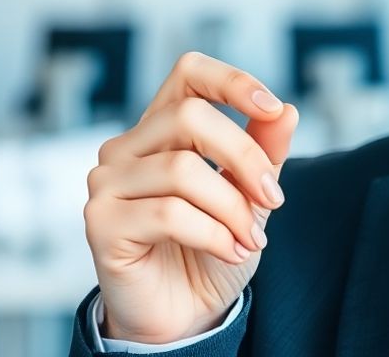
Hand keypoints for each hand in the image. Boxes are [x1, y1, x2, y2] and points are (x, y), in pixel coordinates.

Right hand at [84, 52, 298, 343]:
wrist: (185, 315)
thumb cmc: (212, 250)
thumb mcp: (250, 197)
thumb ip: (264, 152)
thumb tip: (288, 111)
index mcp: (161, 128)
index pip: (189, 72)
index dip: (232, 81)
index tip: (271, 110)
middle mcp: (126, 147)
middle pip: (191, 117)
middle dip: (245, 157)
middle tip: (274, 200)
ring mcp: (107, 182)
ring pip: (183, 169)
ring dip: (233, 209)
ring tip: (250, 239)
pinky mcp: (100, 222)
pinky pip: (169, 213)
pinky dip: (213, 234)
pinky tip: (229, 252)